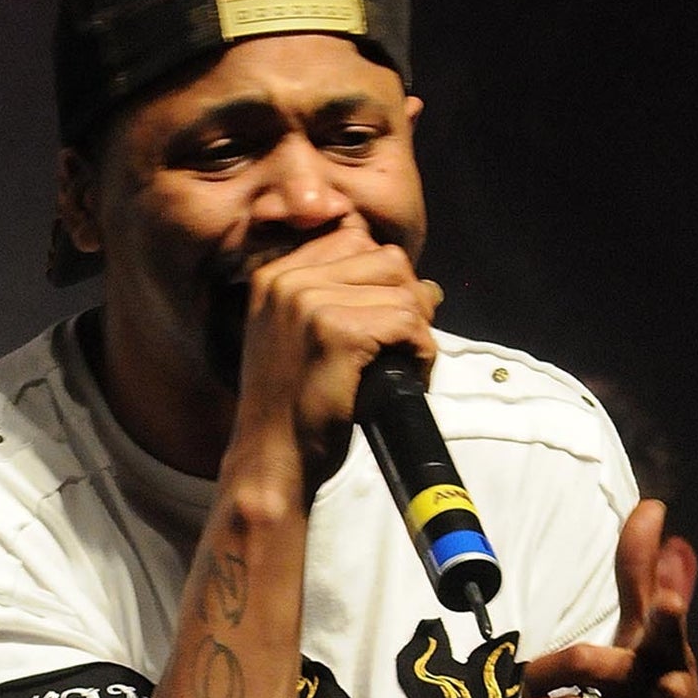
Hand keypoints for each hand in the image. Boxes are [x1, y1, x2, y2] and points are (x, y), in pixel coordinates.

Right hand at [236, 220, 441, 496]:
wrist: (271, 459)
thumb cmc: (293, 408)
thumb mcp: (298, 338)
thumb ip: (340, 300)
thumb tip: (425, 284)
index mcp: (274, 275)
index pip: (354, 238)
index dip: (384, 278)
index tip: (384, 320)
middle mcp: (287, 280)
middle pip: (386, 258)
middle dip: (408, 298)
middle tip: (402, 344)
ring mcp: (308, 303)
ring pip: (403, 290)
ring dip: (417, 329)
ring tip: (402, 364)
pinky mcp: (336, 332)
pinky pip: (407, 322)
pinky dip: (420, 352)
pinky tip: (406, 376)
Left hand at [512, 500, 697, 697]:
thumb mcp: (648, 642)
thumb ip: (643, 579)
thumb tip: (654, 512)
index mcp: (668, 654)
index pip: (666, 624)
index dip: (667, 604)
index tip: (664, 584)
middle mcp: (668, 692)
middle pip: (589, 664)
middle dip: (544, 671)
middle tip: (528, 685)